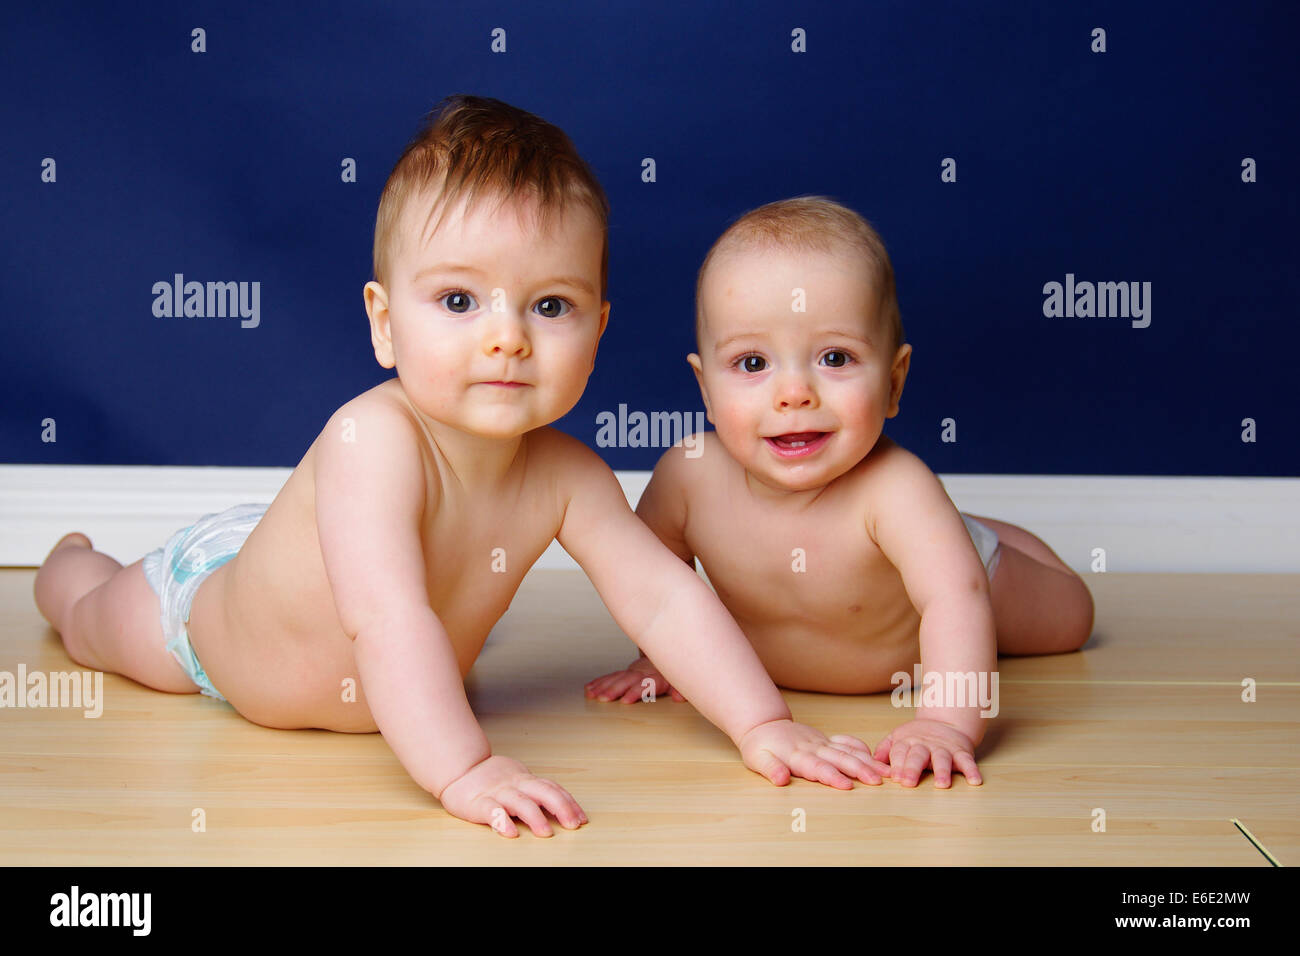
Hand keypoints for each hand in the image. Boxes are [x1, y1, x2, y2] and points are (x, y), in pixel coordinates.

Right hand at [436, 755, 587, 837]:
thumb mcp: (518, 781)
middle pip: (544, 792)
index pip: (552, 789)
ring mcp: (497, 793)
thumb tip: (563, 806)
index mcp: (526, 780)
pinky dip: (501, 821)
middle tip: (574, 825)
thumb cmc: (491, 779)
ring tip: (547, 833)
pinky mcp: (478, 803)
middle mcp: (515, 785)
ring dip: (536, 817)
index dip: (569, 802)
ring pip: (520, 802)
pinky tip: (510, 833)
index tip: (582, 818)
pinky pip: (491, 812)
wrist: (459, 769)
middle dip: (562, 808)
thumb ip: (536, 791)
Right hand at [584, 655, 684, 702]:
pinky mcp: (627, 672)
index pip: (645, 685)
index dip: (635, 692)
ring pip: (616, 678)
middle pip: (627, 681)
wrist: (670, 652)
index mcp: (657, 677)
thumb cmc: (674, 674)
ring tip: (592, 695)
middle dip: (614, 690)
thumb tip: (678, 697)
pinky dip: (600, 682)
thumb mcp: (681, 682)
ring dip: (603, 686)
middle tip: (603, 698)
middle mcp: (643, 673)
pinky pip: (612, 676)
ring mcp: (633, 672)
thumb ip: (680, 689)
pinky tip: (590, 688)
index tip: (625, 700)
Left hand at [739, 719, 891, 788]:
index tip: (848, 787)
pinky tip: (876, 757)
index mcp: (796, 755)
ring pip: (848, 751)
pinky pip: (847, 742)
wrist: (764, 725)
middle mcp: (813, 747)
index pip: (817, 767)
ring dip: (868, 761)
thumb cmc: (759, 746)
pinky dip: (861, 748)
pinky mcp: (826, 740)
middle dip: (860, 770)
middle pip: (840, 758)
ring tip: (887, 773)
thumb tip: (781, 780)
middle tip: (878, 782)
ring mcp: (822, 742)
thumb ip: (770, 769)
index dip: (832, 777)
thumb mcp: (757, 759)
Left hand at [873, 719, 981, 787]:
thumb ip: (885, 749)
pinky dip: (972, 770)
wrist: (946, 722)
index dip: (896, 764)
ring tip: (942, 784)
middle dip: (912, 769)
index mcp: (907, 742)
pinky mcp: (961, 751)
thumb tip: (871, 762)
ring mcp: (944, 748)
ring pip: (942, 759)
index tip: (894, 777)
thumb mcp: (898, 738)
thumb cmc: (917, 737)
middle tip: (907, 783)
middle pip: (918, 756)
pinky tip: (975, 781)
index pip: (899, 752)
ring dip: (942, 771)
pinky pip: (968, 761)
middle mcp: (925, 745)